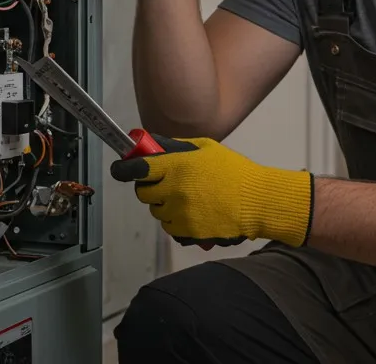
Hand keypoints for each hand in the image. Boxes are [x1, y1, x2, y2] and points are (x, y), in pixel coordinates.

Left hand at [110, 135, 313, 247]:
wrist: (256, 201)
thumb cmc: (234, 171)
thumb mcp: (205, 148)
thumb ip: (174, 147)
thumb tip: (148, 144)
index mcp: (176, 166)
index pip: (137, 169)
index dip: (123, 170)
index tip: (119, 170)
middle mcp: (173, 190)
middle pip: (143, 193)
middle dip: (149, 188)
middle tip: (163, 184)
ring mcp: (179, 212)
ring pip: (156, 212)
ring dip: (165, 205)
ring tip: (188, 198)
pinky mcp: (187, 231)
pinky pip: (170, 228)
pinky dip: (176, 221)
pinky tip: (194, 212)